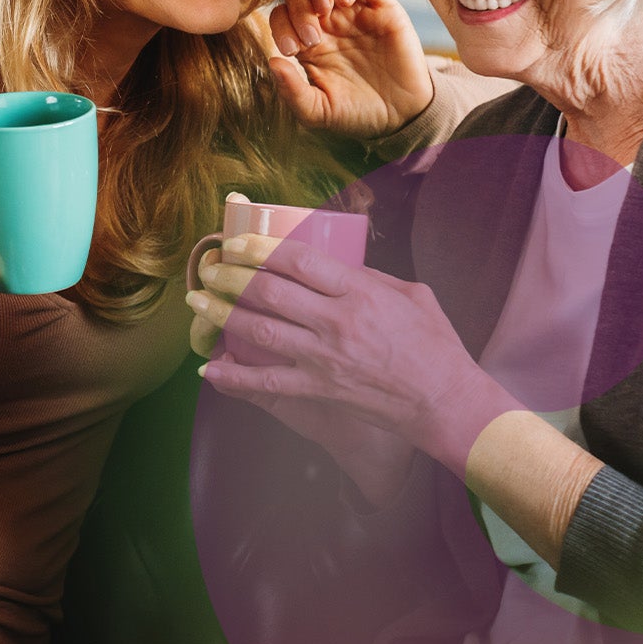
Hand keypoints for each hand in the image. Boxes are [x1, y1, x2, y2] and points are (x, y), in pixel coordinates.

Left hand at [185, 233, 518, 474]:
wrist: (445, 401)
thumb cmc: (435, 345)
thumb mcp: (411, 295)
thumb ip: (370, 277)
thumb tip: (334, 265)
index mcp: (360, 292)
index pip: (299, 261)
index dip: (259, 248)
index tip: (235, 242)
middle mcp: (338, 322)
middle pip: (270, 292)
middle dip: (230, 276)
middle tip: (208, 268)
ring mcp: (325, 359)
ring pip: (260, 331)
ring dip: (222, 314)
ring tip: (197, 301)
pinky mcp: (319, 390)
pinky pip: (267, 383)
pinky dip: (234, 378)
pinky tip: (210, 370)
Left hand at [265, 0, 434, 138]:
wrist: (400, 116)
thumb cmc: (356, 113)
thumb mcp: (318, 111)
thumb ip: (292, 91)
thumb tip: (271, 61)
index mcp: (306, 42)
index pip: (281, 14)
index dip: (280, 25)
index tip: (294, 51)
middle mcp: (326, 22)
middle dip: (297, 7)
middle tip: (312, 37)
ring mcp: (353, 12)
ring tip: (324, 8)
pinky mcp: (381, 8)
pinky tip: (347, 2)